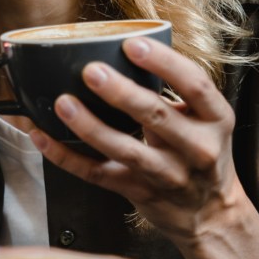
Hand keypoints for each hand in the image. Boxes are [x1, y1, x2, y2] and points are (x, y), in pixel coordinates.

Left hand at [29, 37, 246, 247]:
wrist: (211, 214)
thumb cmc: (202, 153)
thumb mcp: (206, 119)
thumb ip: (175, 91)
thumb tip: (124, 51)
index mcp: (216, 119)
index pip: (195, 84)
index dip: (164, 63)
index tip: (133, 44)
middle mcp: (197, 148)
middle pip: (156, 116)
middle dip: (122, 93)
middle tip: (92, 71)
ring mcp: (167, 175)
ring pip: (125, 150)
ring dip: (90, 126)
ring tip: (64, 103)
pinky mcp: (138, 192)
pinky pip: (97, 173)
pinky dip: (67, 156)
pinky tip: (43, 137)